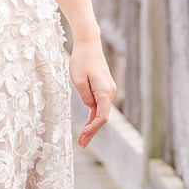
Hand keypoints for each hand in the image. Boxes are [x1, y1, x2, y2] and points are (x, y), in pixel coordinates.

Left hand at [71, 33, 115, 147]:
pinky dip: (93, 117)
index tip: (83, 136)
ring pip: (101, 113)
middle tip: (82, 144)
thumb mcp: (78, 80)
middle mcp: (110, 92)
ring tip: (82, 140)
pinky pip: (99, 106)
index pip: (102, 116)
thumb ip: (85, 96)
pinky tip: (87, 127)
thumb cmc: (81, 60)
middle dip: (92, 132)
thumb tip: (90, 106)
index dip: (93, 128)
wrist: (88, 44)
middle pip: (103, 117)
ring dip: (93, 126)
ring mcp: (107, 90)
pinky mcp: (103, 88)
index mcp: (104, 91)